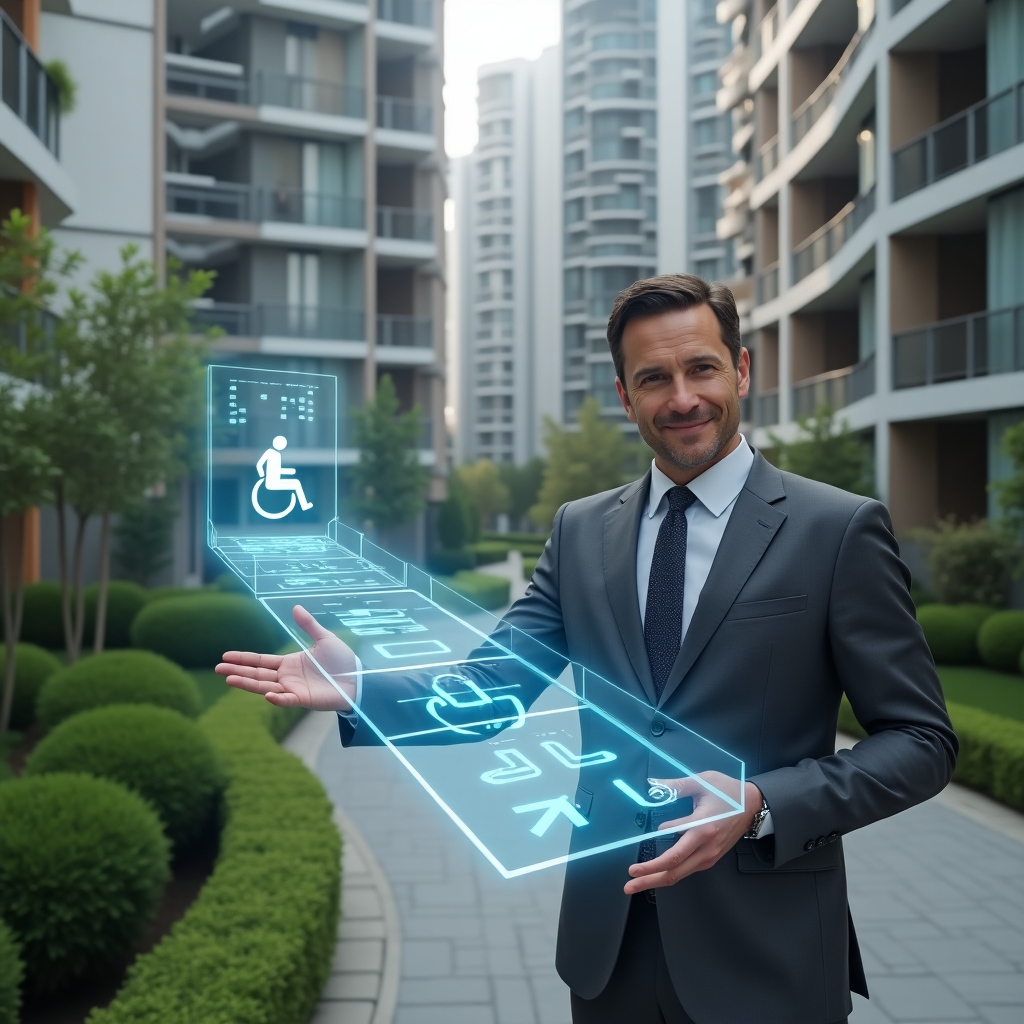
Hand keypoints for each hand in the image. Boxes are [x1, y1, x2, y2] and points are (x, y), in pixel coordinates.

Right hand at [216, 604, 356, 711]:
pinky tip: (266, 694)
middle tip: (217, 669)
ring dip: (247, 684)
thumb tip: (296, 607)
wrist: (359, 678)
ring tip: (229, 679)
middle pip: (257, 674)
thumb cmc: (343, 661)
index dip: (244, 659)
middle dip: (237, 671)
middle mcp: (287, 677)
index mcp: (289, 663)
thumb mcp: (324, 638)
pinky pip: (287, 700)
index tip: (225, 656)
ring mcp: (293, 689)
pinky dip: (277, 698)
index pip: (261, 661)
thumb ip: (308, 625)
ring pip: (265, 686)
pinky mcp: (304, 700)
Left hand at [624, 773, 762, 894]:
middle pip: (675, 871)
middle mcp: (706, 847)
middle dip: (650, 879)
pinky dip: (671, 874)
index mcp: (703, 828)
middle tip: (630, 885)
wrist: (753, 804)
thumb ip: (676, 786)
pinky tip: (657, 873)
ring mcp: (710, 855)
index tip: (634, 867)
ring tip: (638, 884)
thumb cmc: (728, 792)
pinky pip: (688, 870)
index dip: (652, 863)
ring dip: (658, 880)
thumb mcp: (702, 782)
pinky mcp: (711, 857)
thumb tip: (654, 785)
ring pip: (681, 874)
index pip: (673, 854)